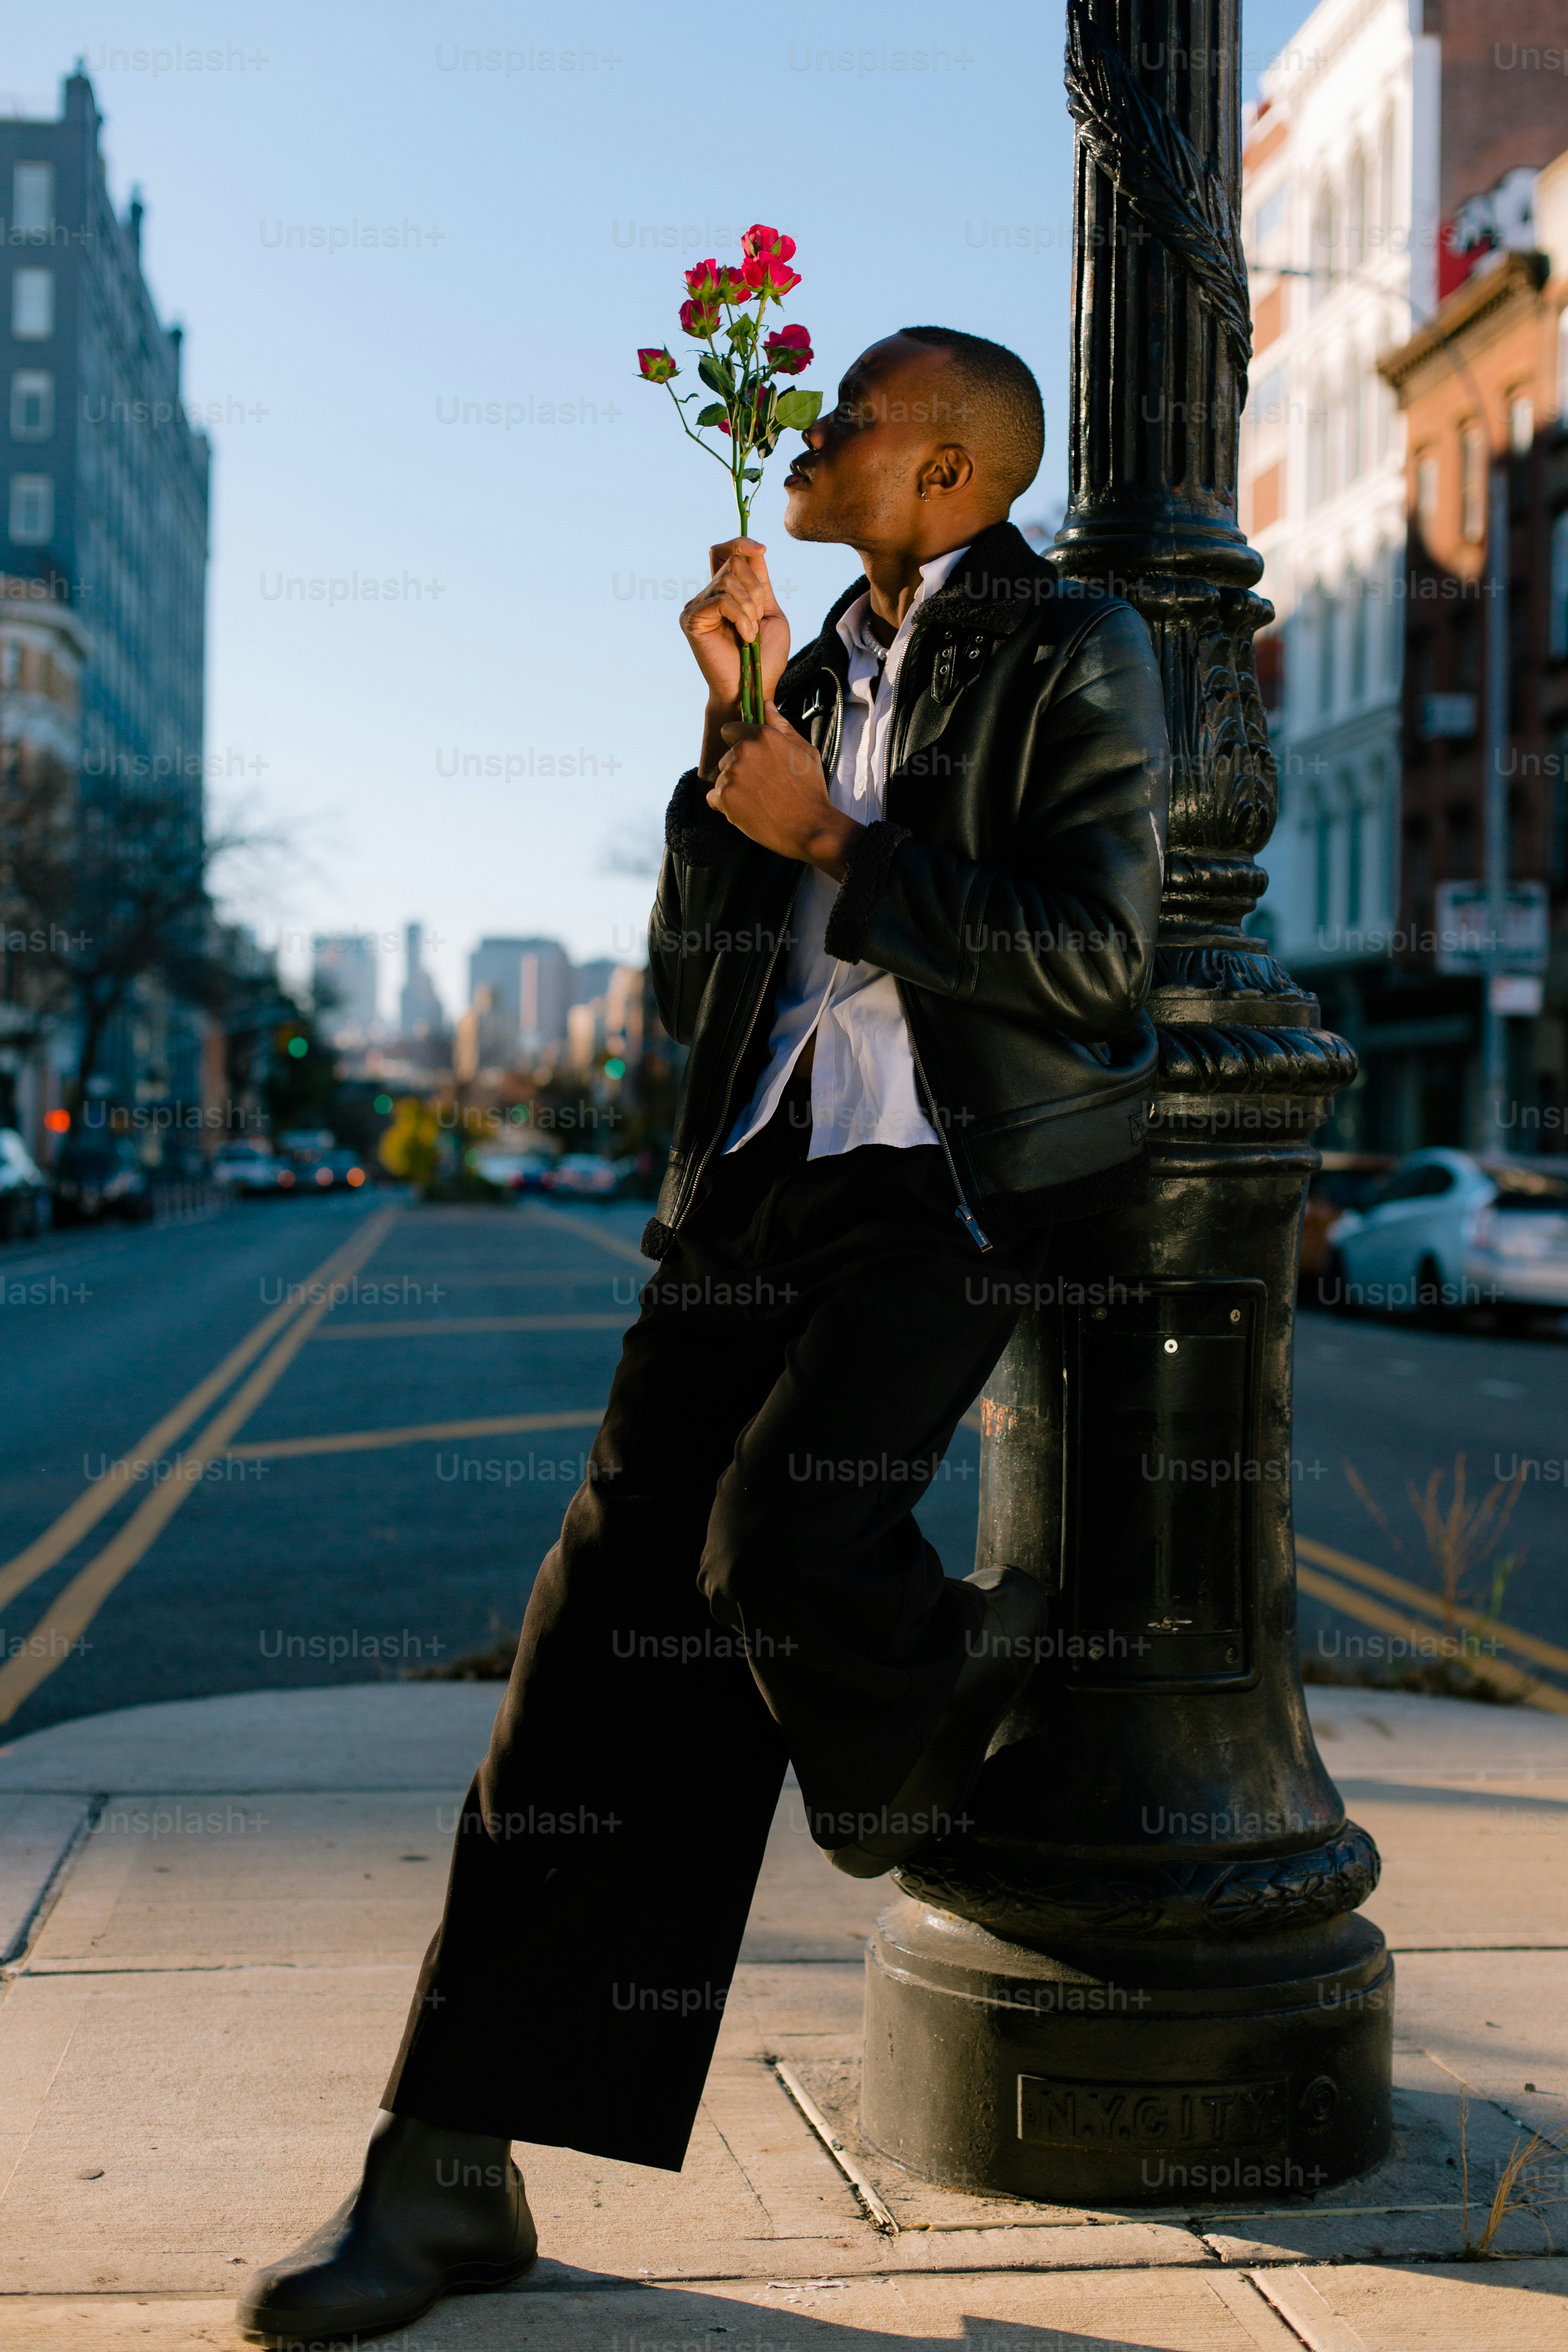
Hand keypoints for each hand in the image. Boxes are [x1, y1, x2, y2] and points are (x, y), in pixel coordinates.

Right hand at [680, 539, 789, 717]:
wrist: (752, 688)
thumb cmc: (763, 658)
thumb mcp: (769, 612)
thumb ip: (760, 582)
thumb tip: (756, 550)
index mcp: (726, 592)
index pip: (725, 552)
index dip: (741, 542)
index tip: (761, 549)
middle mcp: (708, 596)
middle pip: (732, 562)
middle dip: (754, 588)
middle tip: (757, 618)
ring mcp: (697, 606)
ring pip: (728, 580)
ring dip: (749, 606)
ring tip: (751, 633)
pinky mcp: (692, 620)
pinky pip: (722, 600)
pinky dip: (741, 617)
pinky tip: (745, 637)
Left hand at [708, 703, 863, 879]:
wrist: (811, 827)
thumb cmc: (811, 790)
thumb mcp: (805, 751)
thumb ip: (782, 726)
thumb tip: (766, 704)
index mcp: (763, 736)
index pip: (730, 731)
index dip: (739, 745)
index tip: (752, 761)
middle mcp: (744, 751)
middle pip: (726, 758)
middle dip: (738, 771)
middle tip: (762, 788)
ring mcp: (733, 774)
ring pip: (721, 779)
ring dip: (734, 790)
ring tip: (758, 802)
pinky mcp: (725, 797)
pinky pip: (713, 798)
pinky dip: (726, 807)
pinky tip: (747, 812)